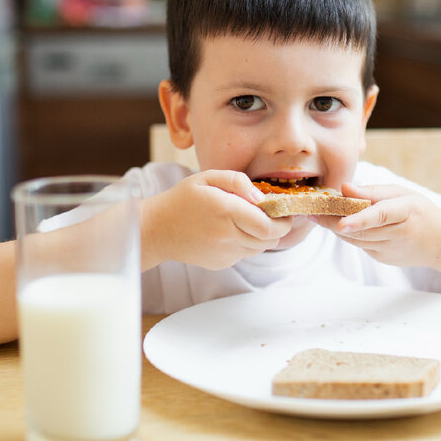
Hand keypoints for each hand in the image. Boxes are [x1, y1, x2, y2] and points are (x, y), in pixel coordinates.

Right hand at [142, 170, 291, 269]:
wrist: (156, 230)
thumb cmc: (182, 199)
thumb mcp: (207, 177)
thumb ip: (237, 181)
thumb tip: (261, 197)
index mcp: (226, 212)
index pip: (269, 226)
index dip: (284, 220)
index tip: (284, 210)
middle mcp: (228, 236)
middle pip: (270, 239)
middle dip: (278, 228)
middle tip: (273, 215)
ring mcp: (225, 253)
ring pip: (260, 248)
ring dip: (262, 236)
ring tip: (248, 221)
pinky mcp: (221, 263)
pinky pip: (245, 254)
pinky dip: (246, 243)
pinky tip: (230, 231)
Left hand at [314, 183, 440, 267]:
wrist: (440, 241)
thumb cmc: (419, 210)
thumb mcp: (402, 193)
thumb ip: (373, 191)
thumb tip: (345, 188)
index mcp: (407, 211)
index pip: (381, 215)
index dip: (359, 220)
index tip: (340, 223)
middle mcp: (400, 233)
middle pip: (362, 230)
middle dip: (333, 221)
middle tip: (312, 209)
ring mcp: (391, 250)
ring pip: (356, 240)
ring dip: (335, 227)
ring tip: (317, 214)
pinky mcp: (383, 258)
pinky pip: (360, 245)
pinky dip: (348, 234)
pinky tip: (339, 223)